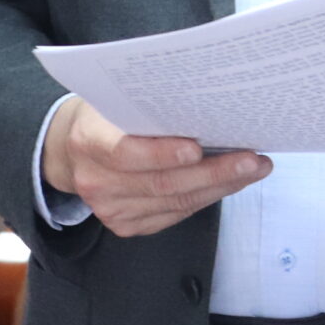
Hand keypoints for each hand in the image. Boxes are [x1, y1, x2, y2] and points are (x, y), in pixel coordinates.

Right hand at [42, 97, 271, 237]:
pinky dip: (206, 198)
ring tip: (253, 169)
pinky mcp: (126, 225)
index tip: (197, 147)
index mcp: (87, 141)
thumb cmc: (105, 115)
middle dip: (213, 172)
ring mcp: (110, 209)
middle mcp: (95, 181)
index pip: (124, 151)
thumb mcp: (113, 99)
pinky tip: (230, 183)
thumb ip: (146, 106)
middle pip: (162, 183)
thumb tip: (206, 105)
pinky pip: (174, 214)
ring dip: (220, 186)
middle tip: (251, 159)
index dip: (161, 153)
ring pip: (175, 202)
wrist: (72, 150)